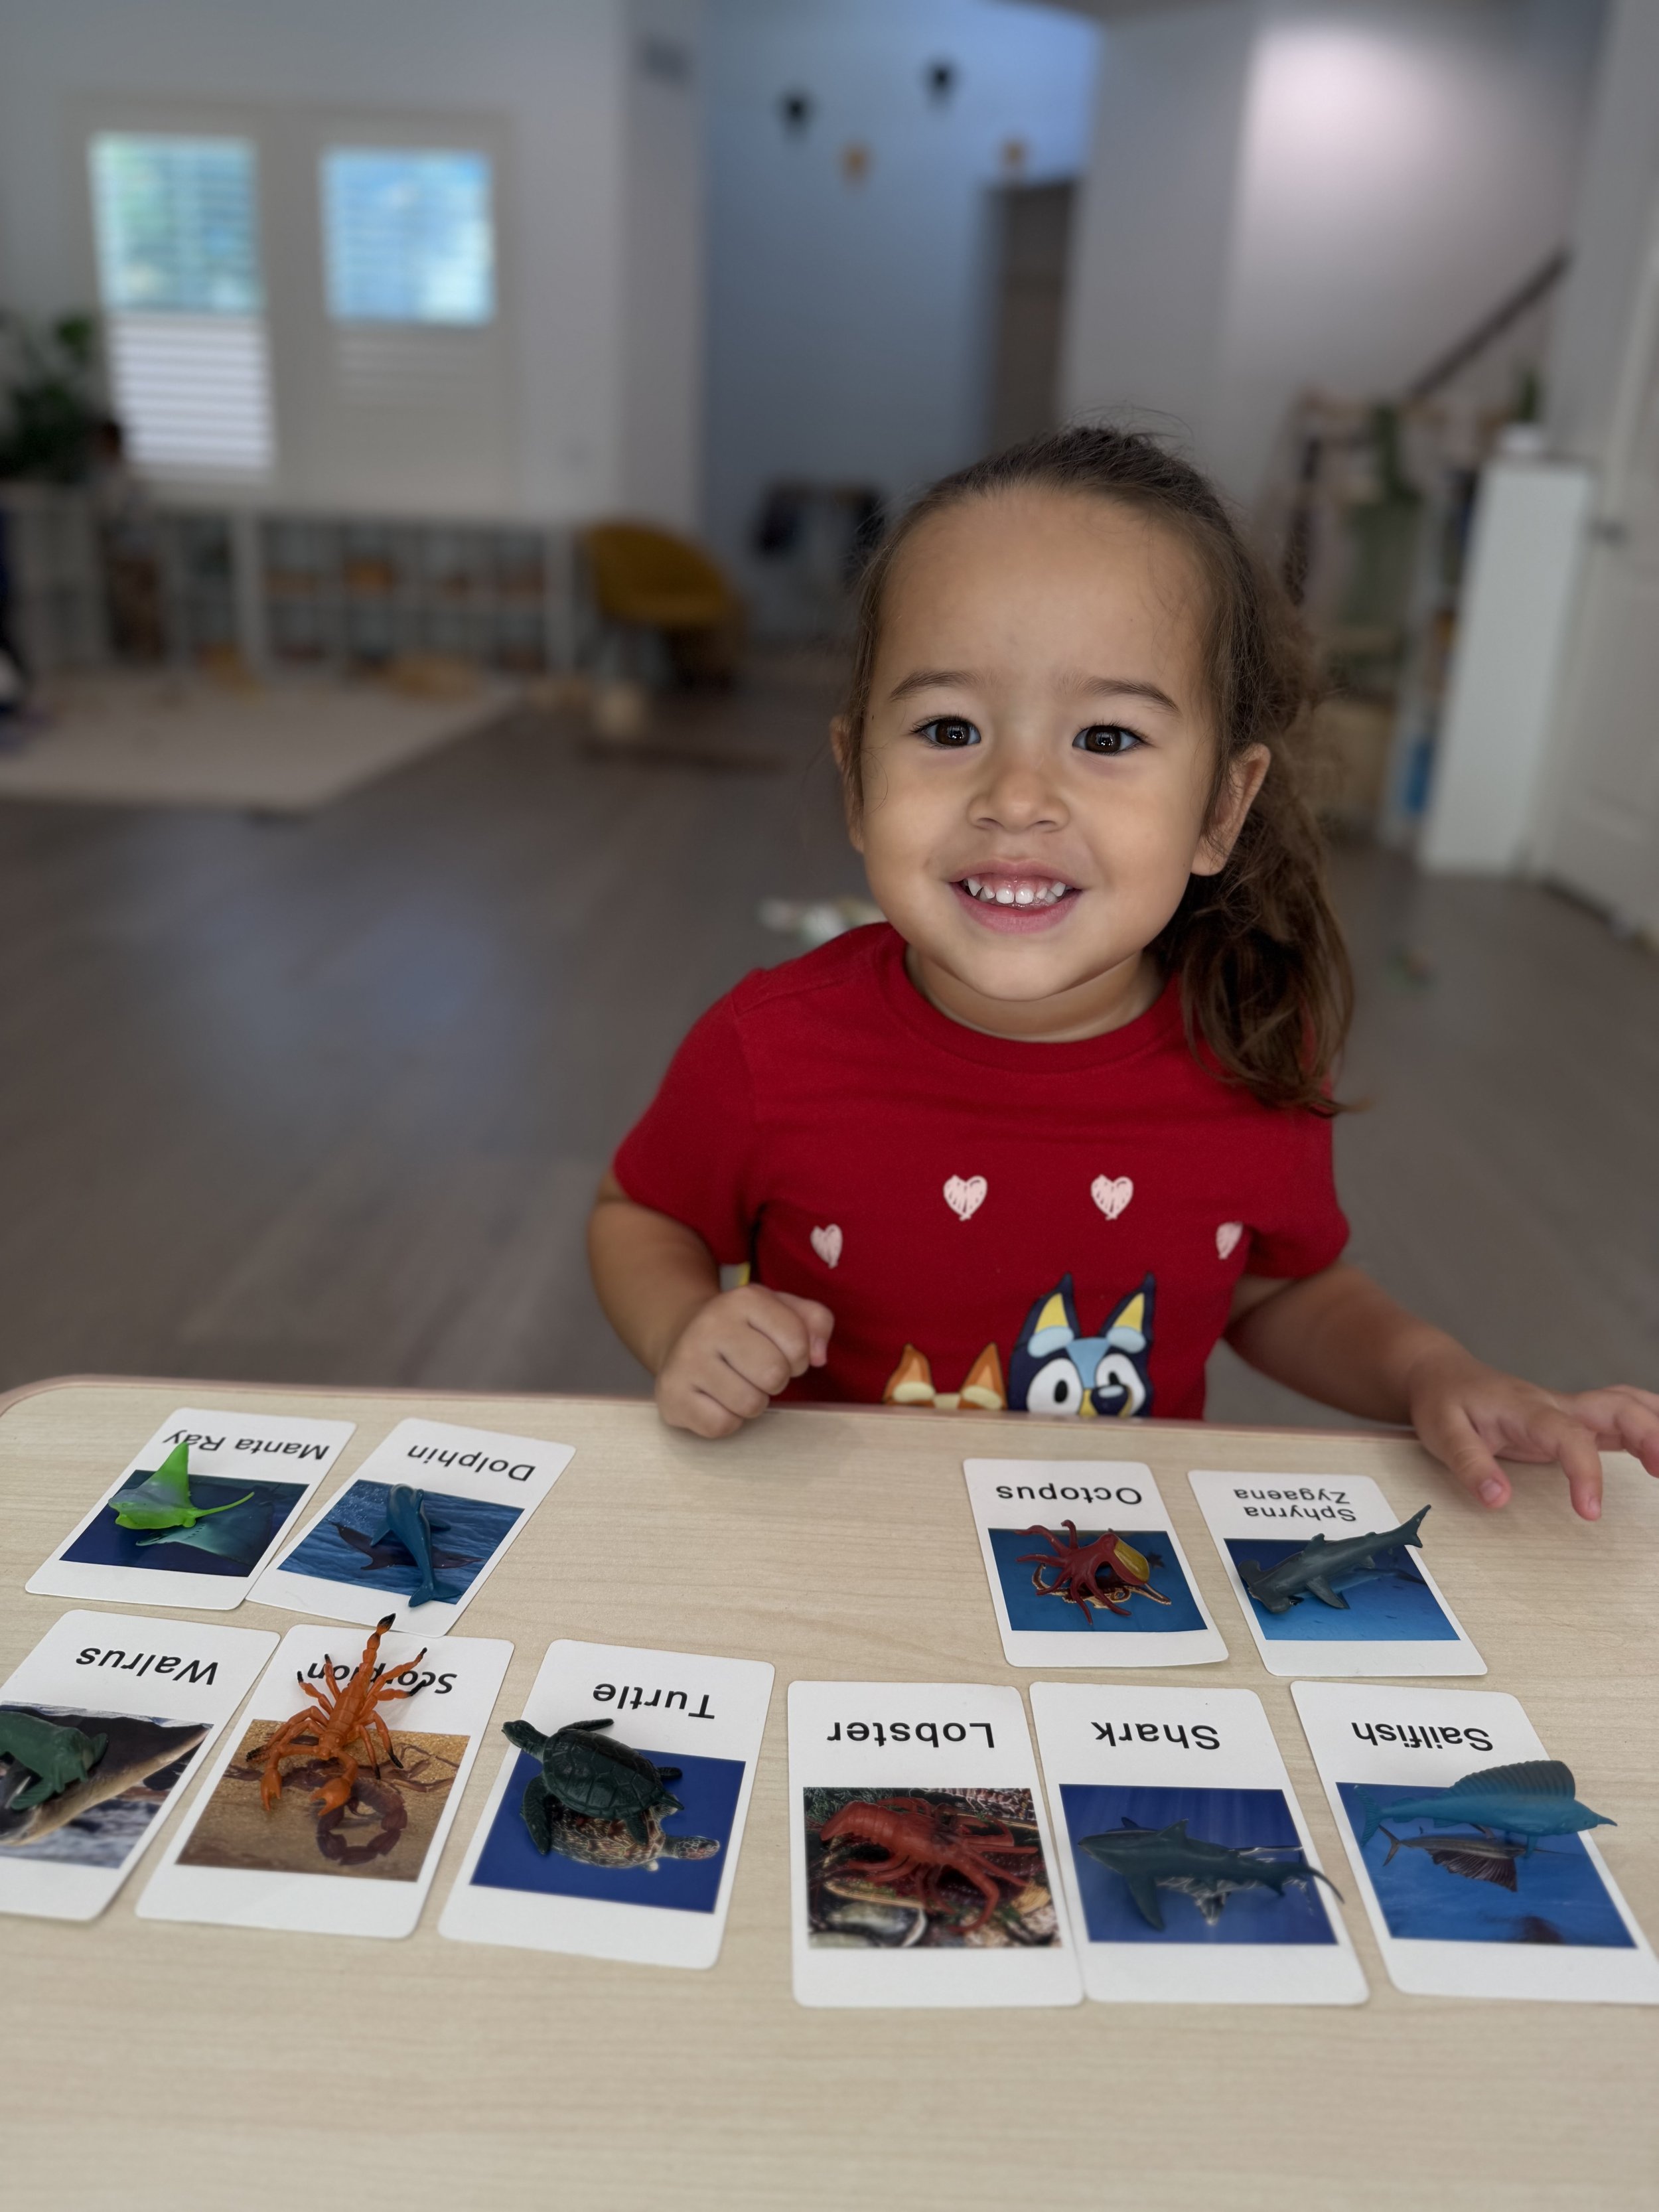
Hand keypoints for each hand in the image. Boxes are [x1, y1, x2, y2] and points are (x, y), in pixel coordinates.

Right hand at [655, 1285, 833, 1438]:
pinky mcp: (672, 1394)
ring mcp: (687, 1360)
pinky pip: (722, 1425)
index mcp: (744, 1299)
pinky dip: (727, 1419)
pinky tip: (716, 1399)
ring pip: (749, 1403)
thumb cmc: (743, 1327)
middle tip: (757, 1372)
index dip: (798, 1356)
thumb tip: (819, 1357)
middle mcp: (711, 1325)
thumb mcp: (781, 1309)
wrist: (680, 1334)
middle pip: (774, 1374)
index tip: (780, 1352)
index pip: (798, 1343)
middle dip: (775, 1381)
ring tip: (737, 1384)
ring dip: (752, 1402)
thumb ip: (815, 1321)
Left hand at [1405, 1346, 1658, 1520]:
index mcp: (1526, 1408)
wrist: (1441, 1375)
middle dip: (1649, 1436)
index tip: (1589, 1511)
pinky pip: (1620, 1412)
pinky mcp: (1571, 1417)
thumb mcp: (1441, 1432)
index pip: (1569, 1436)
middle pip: (1615, 1409)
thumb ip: (1470, 1464)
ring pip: (1625, 1405)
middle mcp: (1555, 1404)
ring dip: (1655, 1426)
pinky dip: (1649, 1422)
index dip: (1585, 1471)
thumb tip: (1498, 1500)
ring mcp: (1567, 1408)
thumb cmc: (1443, 1402)